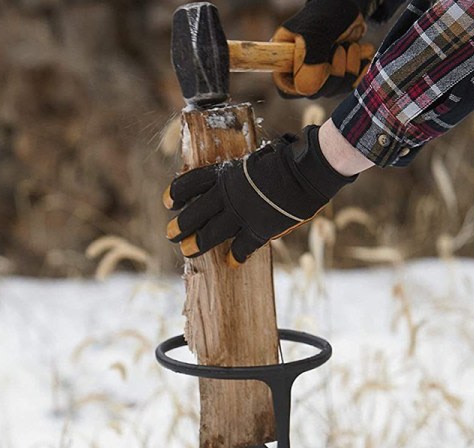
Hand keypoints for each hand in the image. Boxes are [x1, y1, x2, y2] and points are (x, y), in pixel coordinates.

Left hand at [163, 125, 356, 265]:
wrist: (305, 171)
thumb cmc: (284, 159)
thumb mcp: (254, 160)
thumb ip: (240, 174)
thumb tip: (235, 182)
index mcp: (224, 175)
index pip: (190, 184)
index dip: (176, 193)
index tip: (168, 202)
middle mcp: (227, 195)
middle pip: (194, 213)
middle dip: (180, 225)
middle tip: (170, 235)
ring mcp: (241, 214)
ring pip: (210, 234)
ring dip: (196, 243)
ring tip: (187, 250)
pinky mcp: (258, 229)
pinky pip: (242, 248)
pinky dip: (236, 256)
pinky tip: (232, 262)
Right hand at [272, 0, 374, 97]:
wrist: (346, 7)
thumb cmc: (325, 14)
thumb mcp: (315, 33)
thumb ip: (310, 61)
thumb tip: (308, 90)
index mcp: (284, 63)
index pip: (288, 90)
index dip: (305, 82)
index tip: (322, 61)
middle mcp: (299, 75)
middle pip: (315, 91)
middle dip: (333, 69)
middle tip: (339, 47)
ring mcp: (319, 79)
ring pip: (334, 90)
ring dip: (350, 66)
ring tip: (351, 45)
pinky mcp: (337, 79)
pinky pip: (350, 86)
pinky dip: (361, 70)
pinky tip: (364, 55)